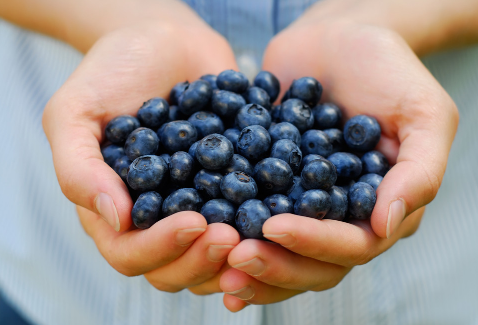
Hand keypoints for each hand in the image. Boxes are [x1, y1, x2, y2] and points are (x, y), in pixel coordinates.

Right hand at [43, 10, 238, 293]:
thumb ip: (79, 169)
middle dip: (203, 259)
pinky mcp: (228, 188)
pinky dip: (263, 226)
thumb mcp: (75, 112)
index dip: (161, 248)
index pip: (130, 254)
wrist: (165, 40)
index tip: (196, 221)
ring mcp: (195, 206)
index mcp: (113, 209)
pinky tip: (283, 214)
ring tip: (260, 231)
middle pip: (175, 269)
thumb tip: (116, 220)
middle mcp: (155, 218)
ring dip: (237, 254)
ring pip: (213, 256)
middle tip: (233, 235)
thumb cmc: (114, 71)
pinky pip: (245, 220)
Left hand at [219, 16, 457, 310]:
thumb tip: (387, 226)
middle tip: (236, 258)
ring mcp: (306, 204)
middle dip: (276, 265)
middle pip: (314, 264)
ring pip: (282, 253)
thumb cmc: (387, 68)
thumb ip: (419, 171)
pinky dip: (232, 234)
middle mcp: (344, 216)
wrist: (338, 36)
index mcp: (383, 207)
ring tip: (217, 267)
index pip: (353, 245)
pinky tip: (202, 243)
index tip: (274, 227)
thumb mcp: (423, 113)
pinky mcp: (273, 186)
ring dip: (251, 265)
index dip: (315, 243)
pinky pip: (252, 217)